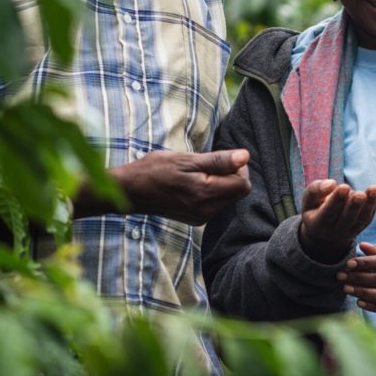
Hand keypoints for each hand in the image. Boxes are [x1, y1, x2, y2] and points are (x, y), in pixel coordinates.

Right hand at [79, 149, 250, 224]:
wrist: (129, 191)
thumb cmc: (155, 169)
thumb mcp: (187, 159)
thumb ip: (219, 160)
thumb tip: (245, 156)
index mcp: (205, 194)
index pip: (243, 184)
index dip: (239, 168)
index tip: (223, 158)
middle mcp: (206, 211)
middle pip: (238, 192)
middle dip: (231, 175)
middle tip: (208, 163)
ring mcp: (200, 218)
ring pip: (227, 198)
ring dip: (220, 182)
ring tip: (196, 173)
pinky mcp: (195, 219)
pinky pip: (215, 203)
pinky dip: (211, 191)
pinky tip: (193, 183)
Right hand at [298, 180, 375, 262]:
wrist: (322, 231)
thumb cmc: (314, 208)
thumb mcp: (308, 199)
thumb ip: (316, 190)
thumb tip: (331, 184)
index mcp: (318, 224)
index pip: (328, 212)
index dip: (336, 200)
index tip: (344, 187)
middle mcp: (334, 232)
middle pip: (346, 218)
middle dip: (354, 205)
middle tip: (360, 194)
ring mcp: (349, 232)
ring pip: (360, 219)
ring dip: (368, 204)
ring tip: (374, 189)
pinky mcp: (360, 228)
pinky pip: (367, 218)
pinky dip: (373, 204)